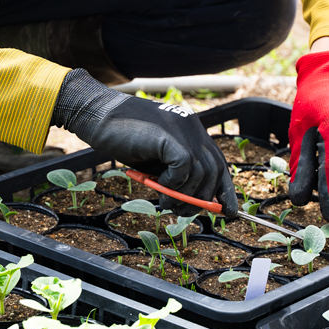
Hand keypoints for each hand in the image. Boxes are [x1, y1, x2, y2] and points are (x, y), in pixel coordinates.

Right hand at [53, 69, 237, 215]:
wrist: (98, 116)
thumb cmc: (122, 138)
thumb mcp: (156, 160)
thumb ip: (174, 174)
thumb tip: (191, 202)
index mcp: (192, 132)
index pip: (219, 164)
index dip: (226, 190)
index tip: (229, 212)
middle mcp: (193, 129)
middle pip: (214, 171)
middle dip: (202, 199)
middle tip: (182, 212)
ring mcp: (183, 130)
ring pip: (200, 173)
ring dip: (184, 196)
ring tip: (165, 203)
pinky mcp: (169, 136)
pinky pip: (183, 168)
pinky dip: (172, 183)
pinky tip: (157, 184)